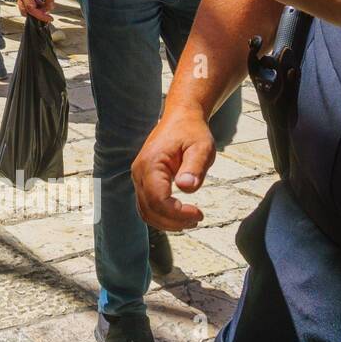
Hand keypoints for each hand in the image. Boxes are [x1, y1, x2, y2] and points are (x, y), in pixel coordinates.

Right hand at [14, 0, 54, 21]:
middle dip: (36, 15)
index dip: (40, 16)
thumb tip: (50, 7)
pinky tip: (41, 2)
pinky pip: (26, 2)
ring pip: (25, 7)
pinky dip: (34, 4)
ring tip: (45, 6)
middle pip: (25, 11)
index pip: (31, 9)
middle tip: (47, 16)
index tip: (49, 19)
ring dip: (35, 9)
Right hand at [132, 107, 216, 229]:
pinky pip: (146, 205)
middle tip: (197, 219)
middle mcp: (139, 172)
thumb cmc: (192, 132)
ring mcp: (138, 177)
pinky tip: (180, 214)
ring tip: (191, 220)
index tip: (199, 213)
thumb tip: (187, 187)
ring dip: (167, 222)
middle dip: (173, 222)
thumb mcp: (201, 147)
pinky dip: (161, 216)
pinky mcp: (143, 180)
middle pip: (149, 209)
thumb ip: (194, 167)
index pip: (158, 200)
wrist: (180, 119)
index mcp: (151, 163)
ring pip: (145, 211)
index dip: (177, 213)